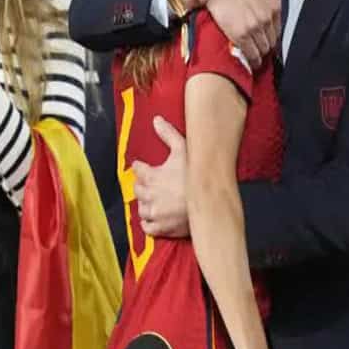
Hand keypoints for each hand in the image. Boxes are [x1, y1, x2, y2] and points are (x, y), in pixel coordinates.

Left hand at [134, 116, 190, 237]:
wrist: (211, 205)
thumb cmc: (197, 177)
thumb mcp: (184, 150)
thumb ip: (168, 135)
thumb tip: (156, 120)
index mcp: (152, 176)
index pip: (137, 169)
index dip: (141, 167)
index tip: (143, 167)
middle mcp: (150, 195)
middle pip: (137, 190)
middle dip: (143, 186)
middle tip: (152, 185)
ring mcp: (155, 212)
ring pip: (142, 208)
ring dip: (146, 204)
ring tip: (155, 201)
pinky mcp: (161, 228)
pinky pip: (147, 226)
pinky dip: (149, 222)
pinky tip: (156, 216)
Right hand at [176, 0, 279, 67]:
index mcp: (274, 4)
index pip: (277, 28)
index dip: (270, 34)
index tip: (265, 37)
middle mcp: (268, 16)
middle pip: (271, 39)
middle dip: (265, 44)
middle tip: (258, 47)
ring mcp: (256, 26)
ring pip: (263, 48)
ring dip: (259, 53)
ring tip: (253, 56)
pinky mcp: (242, 35)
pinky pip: (252, 53)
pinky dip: (252, 60)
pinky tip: (250, 62)